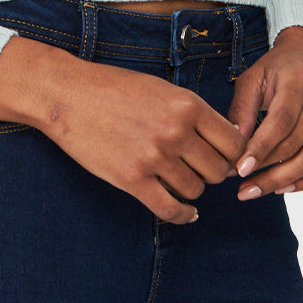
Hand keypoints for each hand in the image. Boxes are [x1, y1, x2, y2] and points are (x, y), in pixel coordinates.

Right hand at [0, 39, 248, 225]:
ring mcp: (154, 157)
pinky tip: (185, 213)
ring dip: (190, 189)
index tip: (226, 159)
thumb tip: (228, 137)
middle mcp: (176, 131)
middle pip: (218, 170)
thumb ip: (193, 112)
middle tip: (199, 169)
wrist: (68, 95)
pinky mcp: (133, 179)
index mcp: (187, 104)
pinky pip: (169, 209)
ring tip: (178, 179)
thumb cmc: (114, 88)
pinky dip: (182, 215)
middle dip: (212, 173)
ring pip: (194, 189)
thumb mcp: (161, 88)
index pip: (234, 142)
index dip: (234, 154)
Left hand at [226, 26, 302, 200]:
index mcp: (299, 79)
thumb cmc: (277, 69)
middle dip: (267, 171)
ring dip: (284, 181)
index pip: (281, 122)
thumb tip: (234, 146)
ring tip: (257, 191)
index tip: (240, 170)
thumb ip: (242, 110)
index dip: (260, 148)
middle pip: (297, 144)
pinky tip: (284, 187)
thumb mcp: (253, 78)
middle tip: (243, 189)